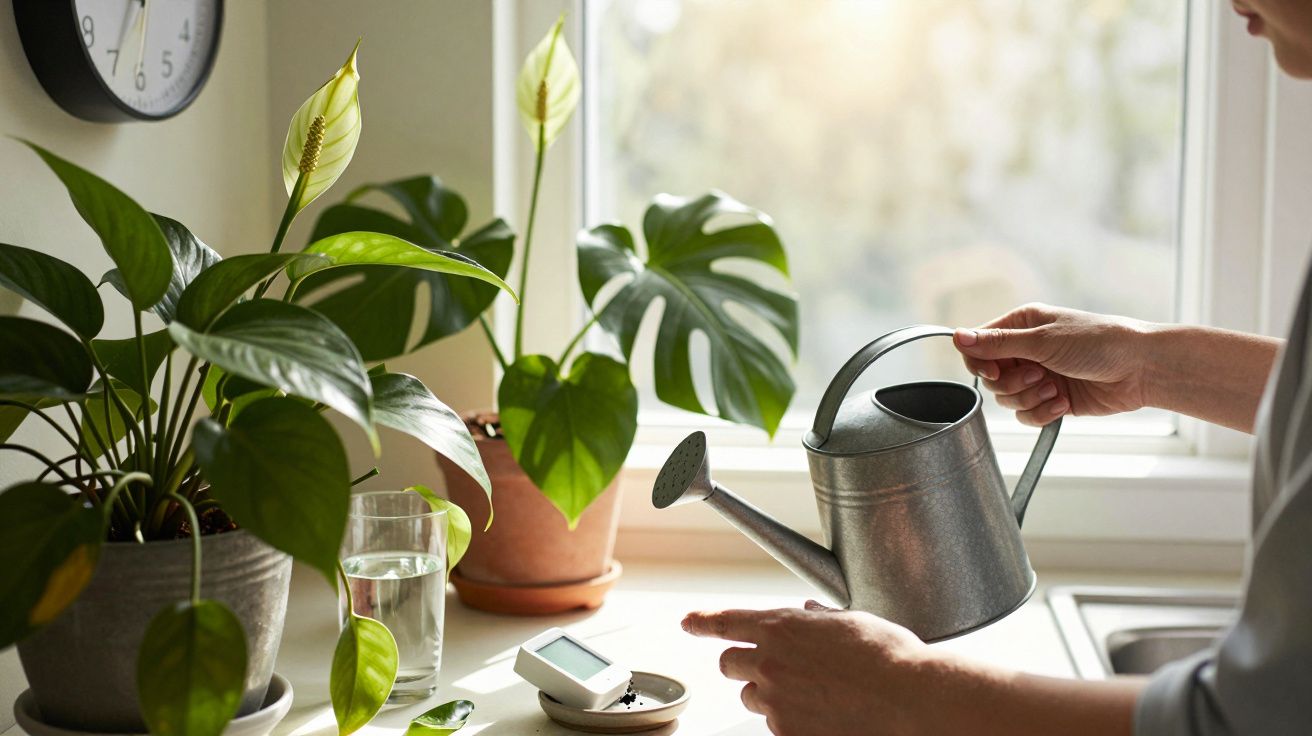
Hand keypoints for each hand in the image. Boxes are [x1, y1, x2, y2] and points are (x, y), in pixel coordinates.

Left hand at [682, 601, 940, 735]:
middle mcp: (770, 663)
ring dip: (770, 694)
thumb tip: (810, 614)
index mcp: (784, 627)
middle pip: (729, 663)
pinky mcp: (787, 733)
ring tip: (813, 693)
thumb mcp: (852, 623)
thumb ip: (819, 620)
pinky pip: (775, 725)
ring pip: (753, 697)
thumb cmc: (890, 659)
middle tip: (770, 667)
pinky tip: (823, 714)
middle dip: (744, 662)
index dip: (703, 621)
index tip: (689, 622)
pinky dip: (792, 720)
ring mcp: (776, 702)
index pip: (727, 622)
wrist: (911, 702)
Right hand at [952, 303, 1151, 425]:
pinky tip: (1063, 403)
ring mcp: (1038, 376)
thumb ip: (997, 343)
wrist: (1141, 369)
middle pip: (990, 378)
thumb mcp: (1043, 340)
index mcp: (1021, 326)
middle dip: (1012, 384)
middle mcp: (1026, 350)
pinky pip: (1027, 415)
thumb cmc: (1099, 342)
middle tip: (1038, 376)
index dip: (980, 364)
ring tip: (1055, 389)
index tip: (994, 372)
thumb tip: (957, 337)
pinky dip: (1042, 413)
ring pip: (1007, 399)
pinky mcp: (1051, 399)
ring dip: (1029, 398)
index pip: (979, 347)